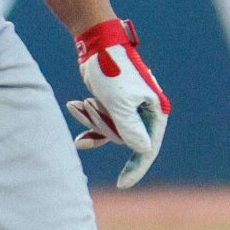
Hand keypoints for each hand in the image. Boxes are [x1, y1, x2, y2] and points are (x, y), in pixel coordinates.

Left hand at [66, 18, 170, 188]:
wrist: (95, 44)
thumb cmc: (110, 70)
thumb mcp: (119, 103)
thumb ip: (131, 129)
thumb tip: (144, 152)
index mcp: (155, 110)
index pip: (149, 148)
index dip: (136, 167)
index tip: (123, 185)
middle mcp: (145, 111)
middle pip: (124, 139)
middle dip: (103, 128)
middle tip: (91, 107)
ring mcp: (129, 108)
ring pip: (110, 131)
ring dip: (92, 121)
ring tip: (80, 103)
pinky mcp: (113, 104)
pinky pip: (102, 122)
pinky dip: (88, 120)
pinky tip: (74, 107)